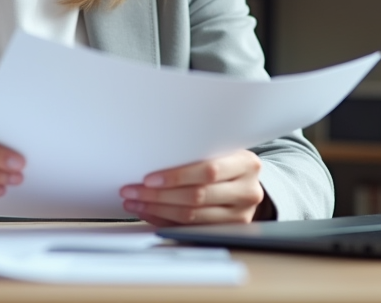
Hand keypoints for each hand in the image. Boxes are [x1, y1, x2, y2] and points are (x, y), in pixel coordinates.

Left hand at [119, 149, 271, 225]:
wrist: (248, 184)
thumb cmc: (228, 162)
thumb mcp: (223, 150)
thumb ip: (199, 153)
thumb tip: (154, 155)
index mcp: (246, 164)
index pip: (208, 171)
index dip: (176, 176)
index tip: (149, 178)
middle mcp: (247, 191)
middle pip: (196, 196)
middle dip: (158, 194)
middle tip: (132, 190)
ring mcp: (240, 215)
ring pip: (191, 216)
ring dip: (157, 209)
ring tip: (135, 201)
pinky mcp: (228, 231)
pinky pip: (189, 227)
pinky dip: (164, 220)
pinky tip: (148, 212)